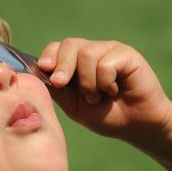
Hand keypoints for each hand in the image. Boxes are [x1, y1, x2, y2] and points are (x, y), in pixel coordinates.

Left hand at [37, 38, 171, 140]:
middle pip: (68, 45)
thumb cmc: (105, 116)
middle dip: (62, 66)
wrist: (135, 126)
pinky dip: (105, 82)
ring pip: (86, 54)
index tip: (44, 70)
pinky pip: (105, 63)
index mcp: (76, 62)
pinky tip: (115, 91)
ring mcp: (109, 50)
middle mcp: (92, 51)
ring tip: (97, 97)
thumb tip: (36, 74)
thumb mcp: (73, 105)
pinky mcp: (126, 54)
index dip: (48, 56)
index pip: (56, 48)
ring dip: (88, 82)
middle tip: (61, 84)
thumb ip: (57, 89)